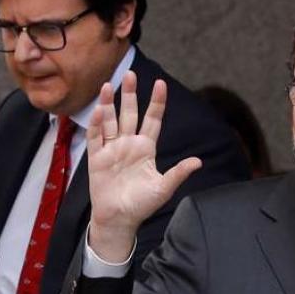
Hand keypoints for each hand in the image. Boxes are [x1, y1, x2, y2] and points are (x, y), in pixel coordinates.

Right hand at [87, 71, 201, 261]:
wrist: (119, 219)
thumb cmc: (142, 204)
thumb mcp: (164, 187)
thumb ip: (178, 173)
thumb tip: (198, 162)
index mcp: (146, 148)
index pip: (153, 120)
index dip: (156, 102)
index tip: (160, 84)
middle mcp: (129, 144)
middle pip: (129, 113)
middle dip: (130, 94)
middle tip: (131, 74)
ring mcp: (112, 150)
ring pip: (110, 121)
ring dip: (109, 103)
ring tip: (109, 84)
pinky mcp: (97, 159)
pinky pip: (96, 137)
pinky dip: (96, 123)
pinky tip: (99, 110)